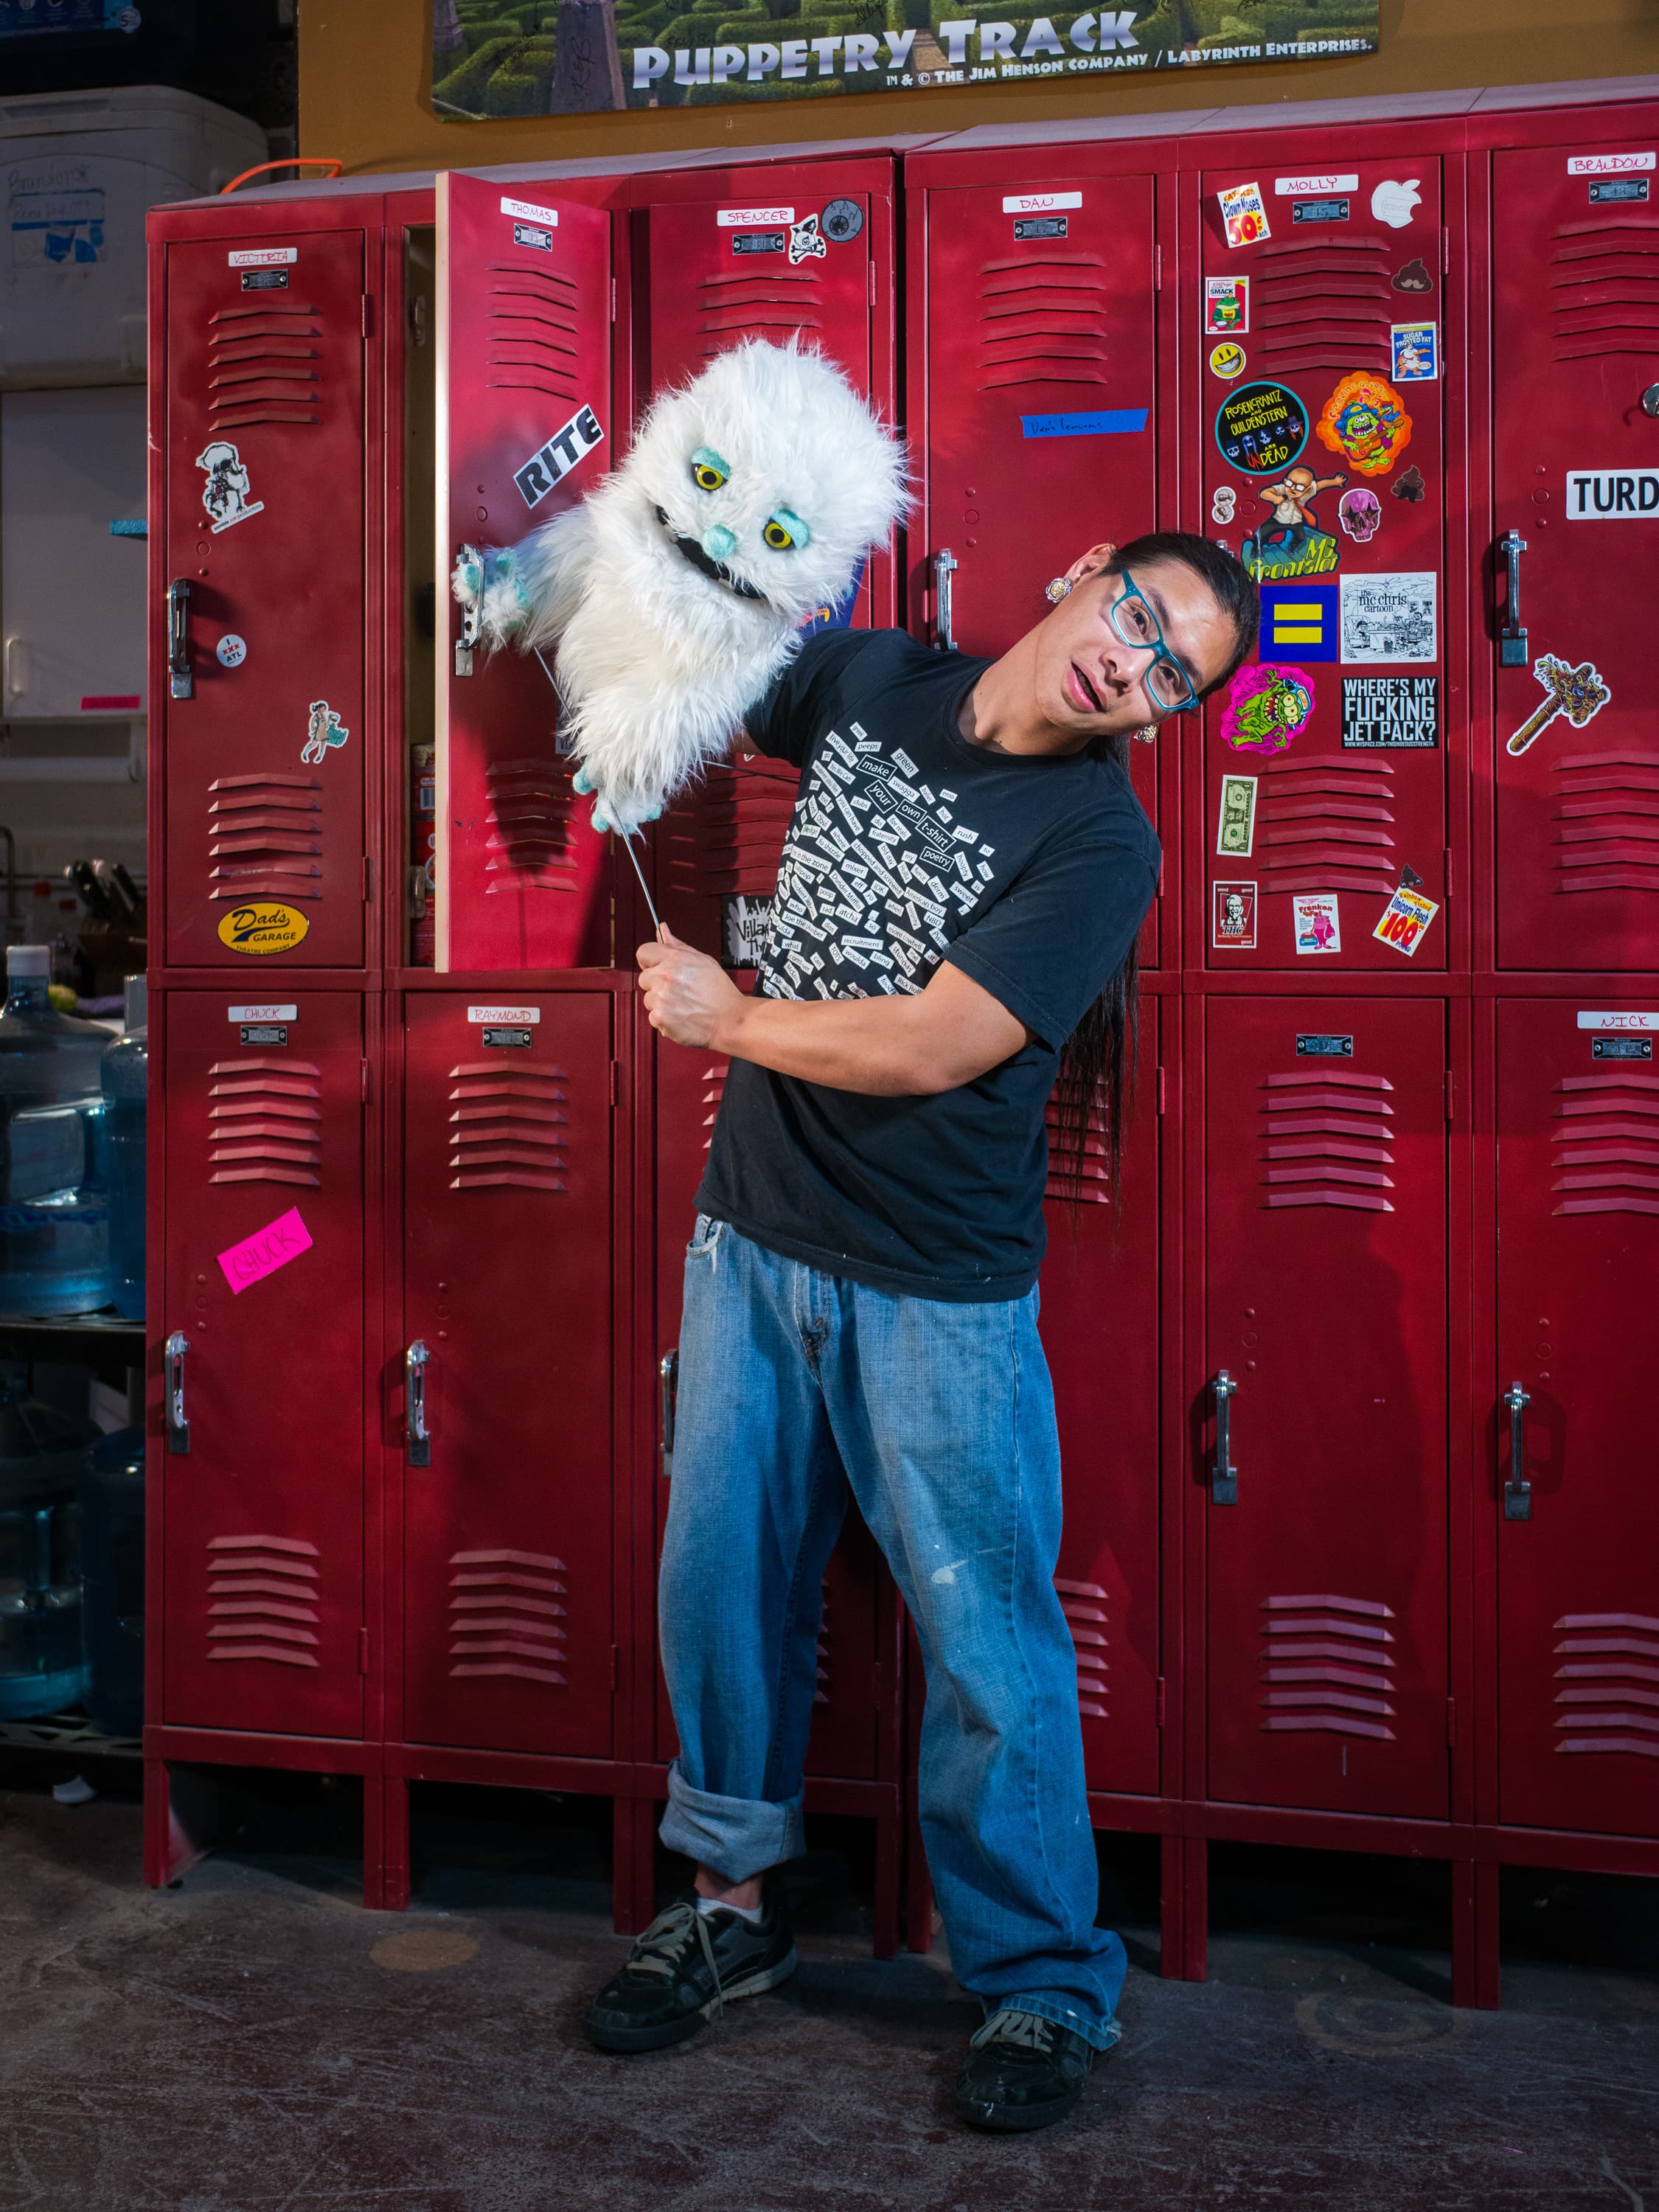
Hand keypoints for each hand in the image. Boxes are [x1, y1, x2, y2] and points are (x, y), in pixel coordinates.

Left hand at [637, 926, 743, 1047]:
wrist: (730, 1020)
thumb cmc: (720, 992)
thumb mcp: (703, 960)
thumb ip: (678, 946)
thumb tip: (663, 930)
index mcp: (675, 959)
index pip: (644, 953)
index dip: (650, 961)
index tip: (656, 968)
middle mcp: (666, 977)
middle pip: (644, 978)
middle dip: (657, 984)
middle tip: (679, 990)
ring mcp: (661, 998)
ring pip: (648, 999)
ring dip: (661, 1002)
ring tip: (683, 1004)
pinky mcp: (660, 1017)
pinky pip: (652, 1016)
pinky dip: (664, 1019)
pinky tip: (681, 1015)